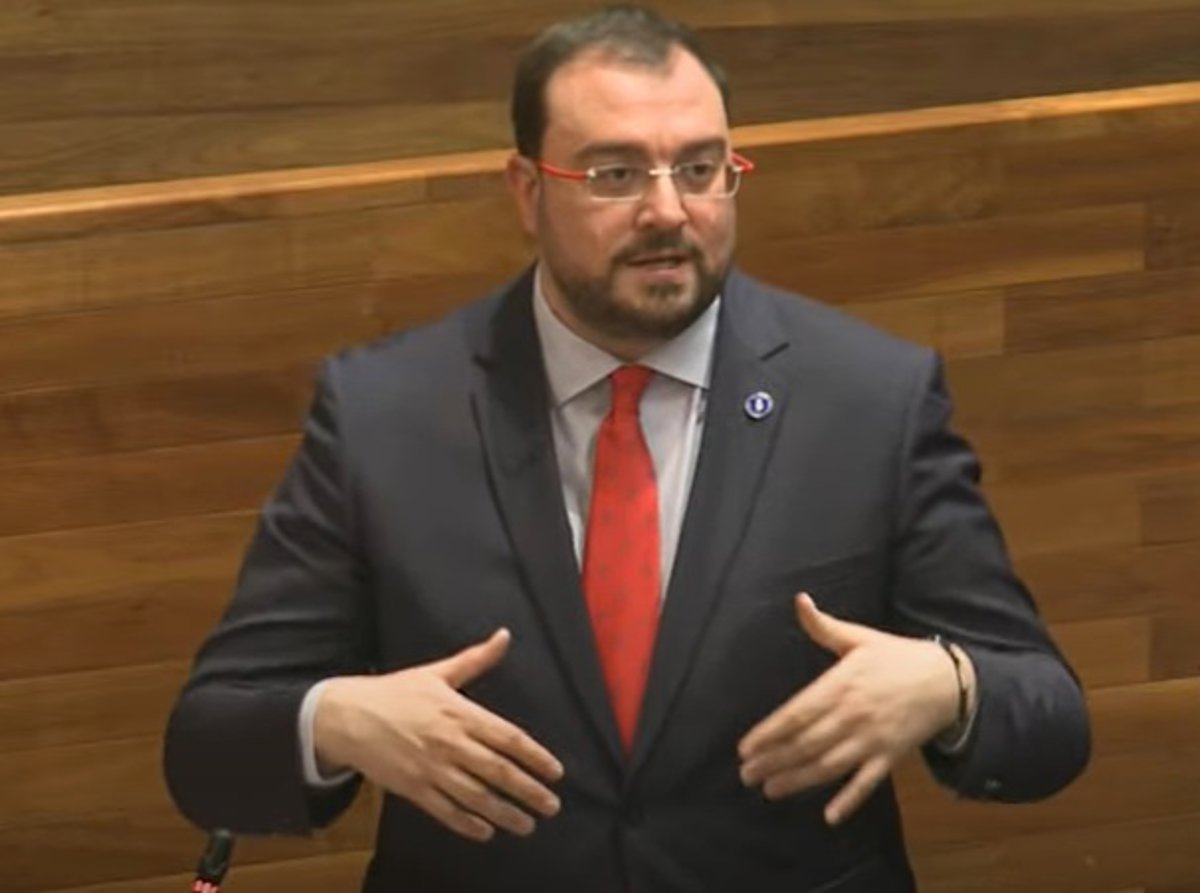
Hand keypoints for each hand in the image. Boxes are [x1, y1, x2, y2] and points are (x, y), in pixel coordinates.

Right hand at [314, 628, 563, 841]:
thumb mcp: (437, 672)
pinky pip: (445, 811)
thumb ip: (476, 659)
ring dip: (504, 812)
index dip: (535, 756)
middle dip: (528, 790)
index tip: (556, 772)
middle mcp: (450, 742)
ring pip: (475, 796)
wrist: (347, 716)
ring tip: (527, 825)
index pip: (508, 738)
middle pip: (498, 770)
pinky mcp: (412, 788)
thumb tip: (505, 635)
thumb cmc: (396, 692)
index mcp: (460, 712)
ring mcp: (431, 768)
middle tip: (552, 805)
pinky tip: (486, 832)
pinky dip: (466, 823)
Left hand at [738, 594, 968, 824]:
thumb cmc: (896, 657)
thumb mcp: (859, 637)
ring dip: (798, 780)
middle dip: (774, 760)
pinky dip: (850, 800)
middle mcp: (853, 715)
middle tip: (746, 775)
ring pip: (828, 765)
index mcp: (841, 684)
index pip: (796, 713)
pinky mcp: (891, 756)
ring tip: (770, 790)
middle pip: (806, 743)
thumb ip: (824, 626)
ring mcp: (872, 739)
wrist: (947, 680)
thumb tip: (800, 600)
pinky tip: (830, 816)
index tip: (745, 748)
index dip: (769, 733)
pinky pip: (867, 783)